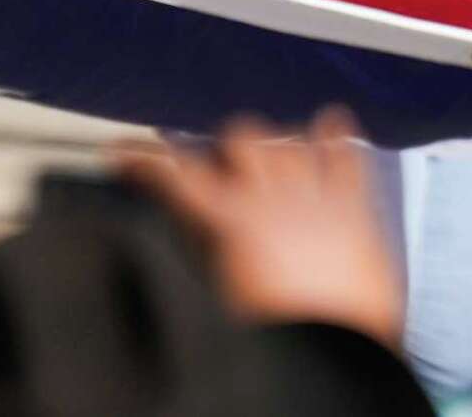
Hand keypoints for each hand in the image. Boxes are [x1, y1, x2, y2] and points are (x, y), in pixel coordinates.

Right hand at [113, 107, 401, 346]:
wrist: (334, 350)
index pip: (173, 173)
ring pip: (290, 140)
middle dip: (230, 145)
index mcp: (229, 219)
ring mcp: (313, 198)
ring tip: (275, 151)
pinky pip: (347, 159)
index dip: (141, 159)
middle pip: (242, 137)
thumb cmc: (277, 326)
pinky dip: (337, 137)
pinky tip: (333, 121)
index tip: (121, 154)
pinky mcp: (351, 209)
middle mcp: (270, 197)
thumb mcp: (220, 284)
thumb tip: (188, 218)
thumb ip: (203, 241)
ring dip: (278, 143)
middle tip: (227, 163)